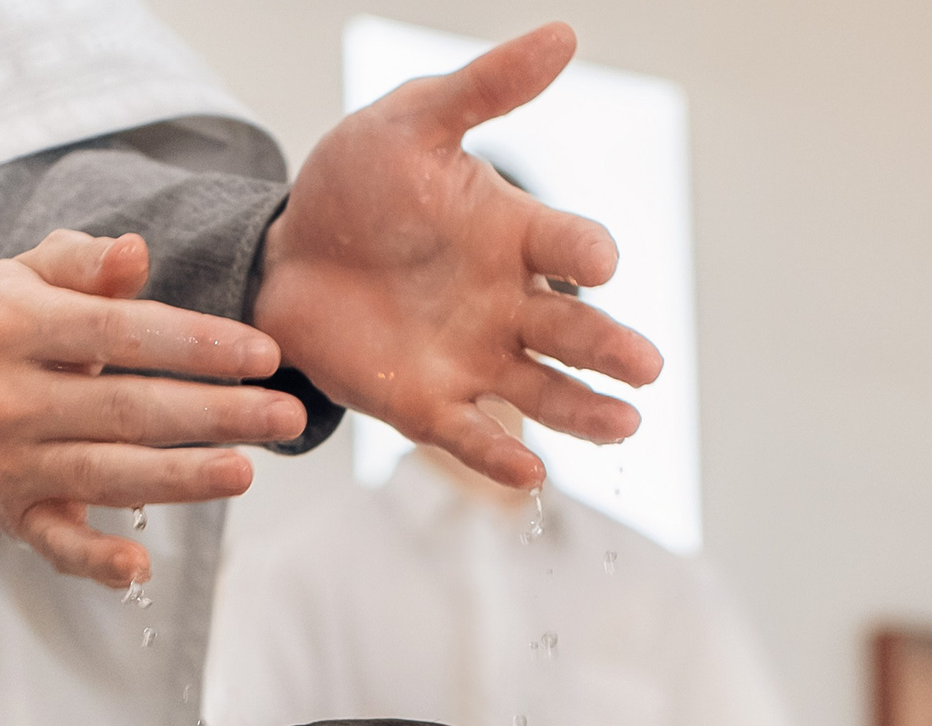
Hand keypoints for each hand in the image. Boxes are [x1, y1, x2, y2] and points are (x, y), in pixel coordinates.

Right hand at [0, 229, 308, 587]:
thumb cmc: (14, 326)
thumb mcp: (33, 274)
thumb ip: (86, 262)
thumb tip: (135, 253)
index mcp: (15, 327)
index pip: (122, 334)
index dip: (197, 345)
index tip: (265, 354)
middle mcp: (7, 399)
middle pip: (126, 409)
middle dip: (214, 413)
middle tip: (286, 416)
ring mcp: (10, 463)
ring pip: (106, 474)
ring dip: (180, 479)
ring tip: (245, 471)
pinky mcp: (16, 515)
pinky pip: (57, 545)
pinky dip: (95, 562)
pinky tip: (140, 569)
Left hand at [250, 23, 664, 488]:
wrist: (285, 254)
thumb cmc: (355, 185)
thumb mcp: (409, 125)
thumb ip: (483, 90)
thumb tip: (564, 36)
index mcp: (511, 234)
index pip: (564, 244)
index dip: (584, 252)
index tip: (599, 261)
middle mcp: (505, 302)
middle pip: (570, 330)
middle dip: (609, 349)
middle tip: (647, 367)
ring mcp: (470, 358)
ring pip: (540, 389)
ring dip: (582, 410)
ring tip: (624, 426)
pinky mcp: (425, 404)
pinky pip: (469, 434)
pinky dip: (499, 455)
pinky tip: (531, 476)